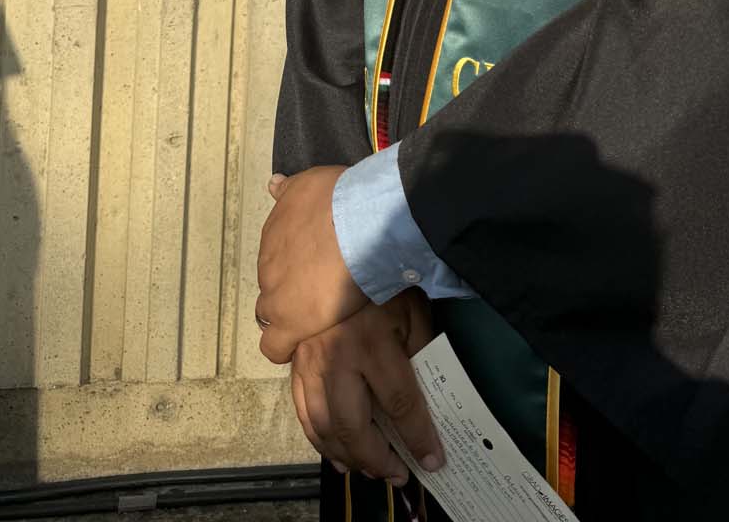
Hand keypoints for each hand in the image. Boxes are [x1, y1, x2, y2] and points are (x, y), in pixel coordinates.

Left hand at [257, 167, 371, 362]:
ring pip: (271, 315)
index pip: (275, 260)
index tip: (311, 268)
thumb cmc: (336, 198)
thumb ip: (288, 188)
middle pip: (272, 286)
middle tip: (317, 290)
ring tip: (315, 317)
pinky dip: (283, 348)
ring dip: (288, 316)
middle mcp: (268, 266)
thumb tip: (272, 183)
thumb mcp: (307, 182)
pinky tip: (299, 345)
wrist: (356, 223)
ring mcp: (276, 297)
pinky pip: (274, 347)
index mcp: (272, 236)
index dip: (293, 266)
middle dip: (290, 289)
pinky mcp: (290, 324)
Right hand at [290, 290, 443, 483]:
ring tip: (372, 471)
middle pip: (354, 425)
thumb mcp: (412, 308)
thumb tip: (430, 393)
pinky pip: (304, 413)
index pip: (399, 402)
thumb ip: (421, 349)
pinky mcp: (295, 364)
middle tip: (398, 475)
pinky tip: (337, 455)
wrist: (334, 252)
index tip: (433, 460)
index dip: (418, 436)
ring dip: (349, 457)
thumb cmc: (381, 281)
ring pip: (324, 426)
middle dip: (378, 459)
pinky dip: (320, 442)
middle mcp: (338, 357)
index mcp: (373, 341)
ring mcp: (310, 362)